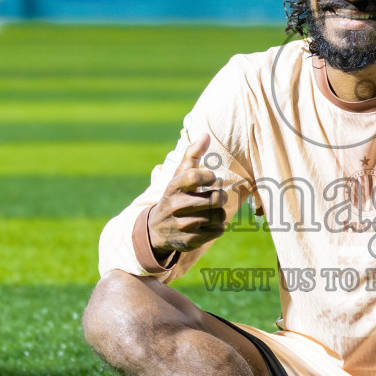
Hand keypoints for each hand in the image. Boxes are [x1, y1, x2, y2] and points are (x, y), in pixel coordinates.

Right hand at [146, 134, 226, 257]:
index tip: (210, 179)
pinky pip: (218, 230)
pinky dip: (218, 227)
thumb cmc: (175, 196)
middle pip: (215, 199)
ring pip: (219, 215)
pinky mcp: (190, 241)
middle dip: (220, 197)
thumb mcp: (178, 176)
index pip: (195, 176)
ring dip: (220, 213)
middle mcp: (176, 206)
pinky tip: (209, 224)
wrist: (155, 230)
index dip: (209, 176)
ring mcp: (182, 225)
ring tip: (212, 211)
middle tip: (216, 197)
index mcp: (173, 187)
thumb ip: (192, 154)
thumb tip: (205, 135)